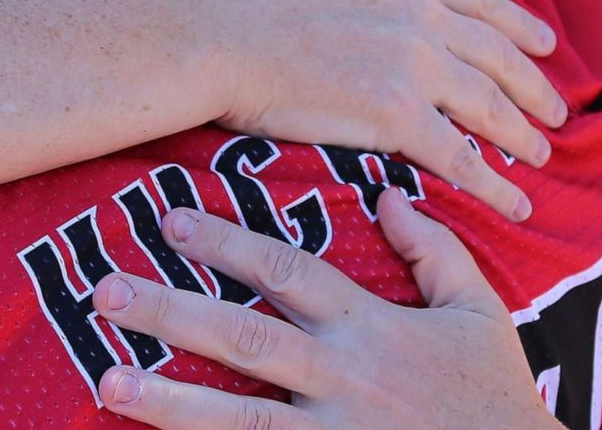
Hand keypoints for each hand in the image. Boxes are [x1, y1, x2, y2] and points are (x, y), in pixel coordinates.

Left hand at [93, 200, 557, 428]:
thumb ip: (434, 252)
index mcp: (373, 329)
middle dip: (172, 311)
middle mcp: (344, 380)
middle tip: (106, 290)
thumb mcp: (480, 313)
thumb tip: (386, 194)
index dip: (227, 242)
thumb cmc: (495, 397)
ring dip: (167, 399)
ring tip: (106, 381)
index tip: (171, 218)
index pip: (288, 273)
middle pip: (244, 338)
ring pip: (237, 417)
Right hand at [207, 0, 566, 220]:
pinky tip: (515, 202)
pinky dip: (494, 184)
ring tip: (540, 156)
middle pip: (498, 57)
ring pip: (489, 107)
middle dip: (534, 88)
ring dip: (521, 136)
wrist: (224, 32)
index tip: (546, 46)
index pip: (481, 3)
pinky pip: (461, 156)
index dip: (520, 28)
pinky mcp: (397, 116)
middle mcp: (423, 19)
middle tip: (556, 112)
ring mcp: (415, 67)